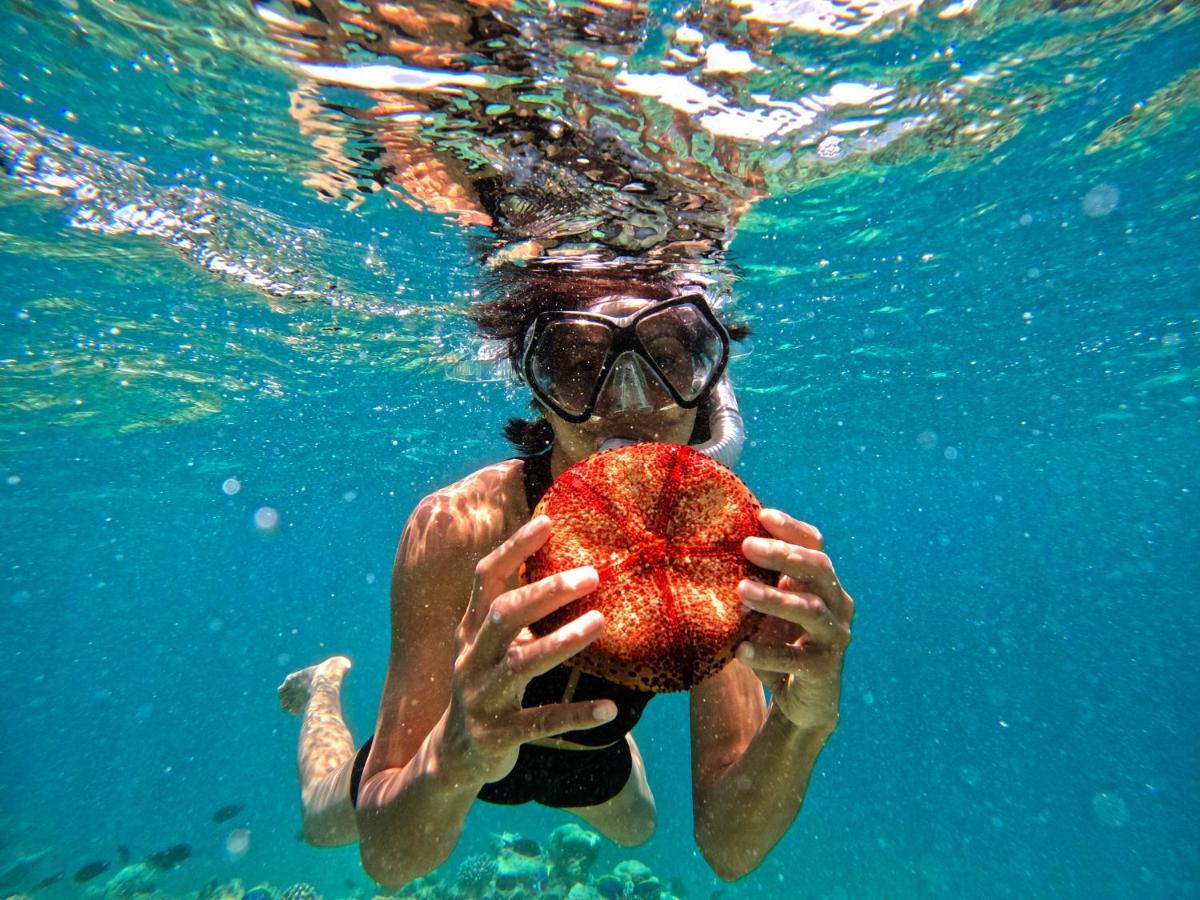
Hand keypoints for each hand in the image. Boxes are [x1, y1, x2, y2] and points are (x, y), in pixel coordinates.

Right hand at [444, 515, 617, 784]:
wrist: (454, 756)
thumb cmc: (487, 685)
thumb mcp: (488, 646)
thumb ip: (515, 612)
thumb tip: (564, 565)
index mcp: (471, 632)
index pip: (485, 579)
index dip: (514, 548)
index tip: (548, 521)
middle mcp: (471, 659)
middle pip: (503, 614)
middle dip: (546, 592)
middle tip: (592, 575)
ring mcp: (481, 698)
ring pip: (520, 664)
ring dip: (561, 642)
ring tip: (600, 622)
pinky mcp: (497, 736)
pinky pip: (539, 722)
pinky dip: (574, 714)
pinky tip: (609, 708)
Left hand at [736, 509, 853, 731]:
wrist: (803, 701)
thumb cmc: (782, 643)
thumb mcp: (769, 610)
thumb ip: (757, 584)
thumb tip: (715, 555)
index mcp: (823, 583)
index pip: (815, 545)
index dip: (791, 529)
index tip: (762, 515)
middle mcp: (837, 603)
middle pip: (818, 568)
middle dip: (783, 554)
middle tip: (747, 546)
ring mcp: (835, 635)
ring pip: (811, 609)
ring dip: (774, 598)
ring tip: (741, 591)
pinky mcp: (825, 668)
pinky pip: (796, 658)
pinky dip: (767, 652)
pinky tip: (740, 650)